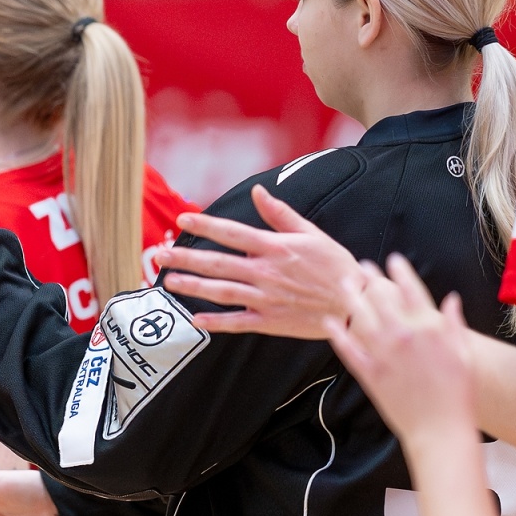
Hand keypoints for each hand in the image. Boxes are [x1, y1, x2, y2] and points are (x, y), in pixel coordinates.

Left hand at [155, 185, 362, 337]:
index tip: (182, 220)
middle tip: (159, 254)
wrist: (355, 302)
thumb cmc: (334, 265)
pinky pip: (238, 322)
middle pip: (218, 263)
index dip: (206, 226)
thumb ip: (280, 214)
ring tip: (168, 282)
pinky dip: (216, 322)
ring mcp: (267, 298)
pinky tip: (195, 319)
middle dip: (186, 258)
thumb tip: (257, 192)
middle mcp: (267, 272)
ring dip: (193, 287)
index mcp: (276, 247)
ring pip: (222, 292)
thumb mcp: (311, 234)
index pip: (233, 233)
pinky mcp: (270, 322)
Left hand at [324, 254, 477, 449]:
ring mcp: (384, 354)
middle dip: (370, 279)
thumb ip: (454, 323)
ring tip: (344, 285)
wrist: (440, 427)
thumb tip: (450, 299)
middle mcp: (404, 335)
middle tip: (360, 267)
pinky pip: (348, 349)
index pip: (412, 290)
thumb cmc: (458, 392)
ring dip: (351, 298)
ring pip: (361, 318)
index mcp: (431, 327)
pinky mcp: (369, 373)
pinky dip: (337, 334)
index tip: (392, 260)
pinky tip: (329, 322)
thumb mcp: (464, 353)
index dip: (400, 272)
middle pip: (381, 298)